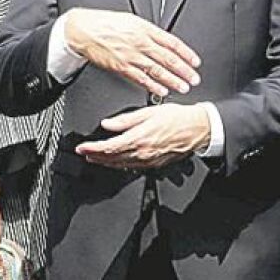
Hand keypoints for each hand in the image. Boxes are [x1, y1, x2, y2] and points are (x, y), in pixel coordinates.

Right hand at [62, 8, 201, 96]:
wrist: (84, 30)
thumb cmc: (105, 23)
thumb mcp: (131, 20)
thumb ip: (148, 32)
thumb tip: (162, 40)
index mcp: (145, 29)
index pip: (172, 43)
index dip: (186, 53)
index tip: (195, 62)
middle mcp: (141, 42)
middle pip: (168, 58)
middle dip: (184, 70)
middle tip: (194, 78)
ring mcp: (131, 56)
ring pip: (157, 70)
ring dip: (172, 80)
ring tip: (183, 87)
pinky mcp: (121, 67)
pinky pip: (141, 78)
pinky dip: (153, 86)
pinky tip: (162, 91)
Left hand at [77, 104, 210, 169]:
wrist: (197, 129)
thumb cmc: (177, 118)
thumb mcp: (149, 112)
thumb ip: (125, 120)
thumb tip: (108, 124)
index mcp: (138, 138)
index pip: (108, 147)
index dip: (92, 149)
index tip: (82, 148)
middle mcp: (142, 152)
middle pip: (112, 159)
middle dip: (95, 157)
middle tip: (84, 153)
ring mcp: (148, 160)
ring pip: (121, 165)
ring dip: (105, 162)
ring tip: (95, 158)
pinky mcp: (154, 164)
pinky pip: (132, 167)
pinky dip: (120, 165)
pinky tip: (116, 162)